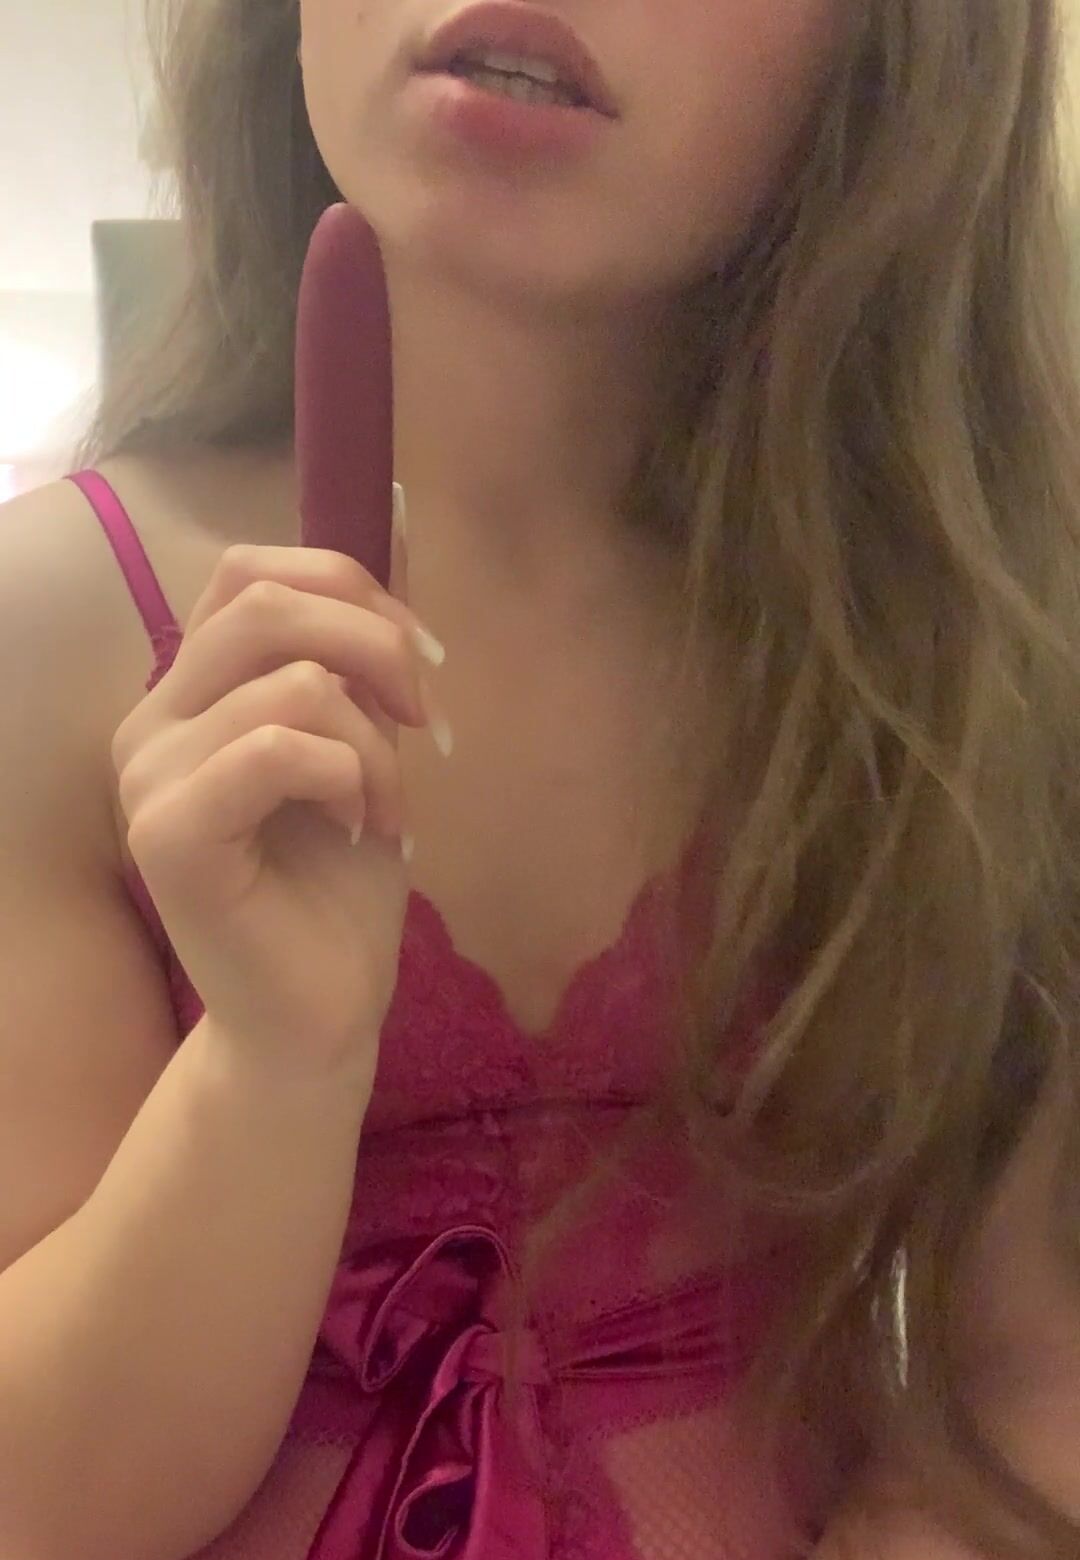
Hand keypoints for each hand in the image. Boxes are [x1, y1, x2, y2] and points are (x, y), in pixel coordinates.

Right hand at [112, 525, 441, 1082]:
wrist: (320, 1014)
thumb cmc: (339, 891)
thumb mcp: (367, 744)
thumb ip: (364, 647)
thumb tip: (403, 508)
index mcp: (189, 692)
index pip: (249, 572)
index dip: (351, 590)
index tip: (425, 666)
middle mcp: (150, 721)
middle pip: (265, 600)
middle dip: (378, 645)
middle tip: (429, 721)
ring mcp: (148, 776)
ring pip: (291, 678)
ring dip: (376, 741)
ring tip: (388, 808)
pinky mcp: (167, 834)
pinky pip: (276, 747)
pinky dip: (349, 777)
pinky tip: (361, 830)